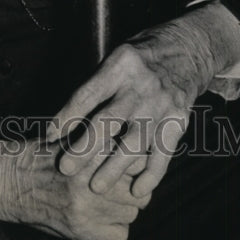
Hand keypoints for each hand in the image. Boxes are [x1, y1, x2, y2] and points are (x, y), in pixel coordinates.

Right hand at [0, 136, 150, 239]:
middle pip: (139, 190)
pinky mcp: (81, 230)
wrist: (9, 181)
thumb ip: (102, 140)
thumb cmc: (42, 155)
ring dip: (125, 208)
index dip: (137, 163)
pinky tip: (103, 218)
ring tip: (110, 201)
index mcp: (91, 152)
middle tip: (123, 186)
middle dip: (133, 188)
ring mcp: (87, 208)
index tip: (131, 165)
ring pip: (132, 213)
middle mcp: (91, 180)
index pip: (137, 161)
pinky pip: (120, 235)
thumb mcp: (71, 137)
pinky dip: (115, 228)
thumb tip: (134, 145)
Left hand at [47, 37, 198, 202]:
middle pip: (108, 120)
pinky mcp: (179, 120)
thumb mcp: (117, 57)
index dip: (67, 116)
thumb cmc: (142, 57)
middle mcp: (141, 85)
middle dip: (85, 147)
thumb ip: (97, 86)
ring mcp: (161, 104)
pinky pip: (164, 153)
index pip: (88, 94)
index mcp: (120, 65)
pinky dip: (152, 174)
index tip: (50, 137)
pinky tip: (138, 190)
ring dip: (114, 167)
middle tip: (65, 168)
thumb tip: (66, 122)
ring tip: (96, 187)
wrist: (188, 48)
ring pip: (134, 142)